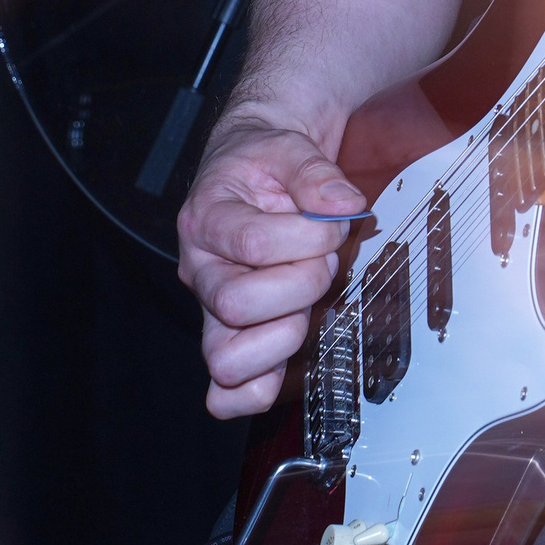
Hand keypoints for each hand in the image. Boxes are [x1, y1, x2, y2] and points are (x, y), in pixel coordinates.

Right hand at [177, 112, 367, 419]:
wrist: (251, 173)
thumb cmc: (264, 166)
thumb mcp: (288, 148)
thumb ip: (315, 173)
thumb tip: (344, 205)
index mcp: (206, 219)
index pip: (254, 245)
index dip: (309, 238)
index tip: (333, 225)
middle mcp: (200, 271)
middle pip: (237, 305)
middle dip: (302, 284)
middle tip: (322, 262)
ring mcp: (212, 312)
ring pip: (227, 360)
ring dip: (285, 334)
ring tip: (306, 301)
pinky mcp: (230, 342)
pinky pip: (227, 396)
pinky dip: (262, 389)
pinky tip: (292, 354)